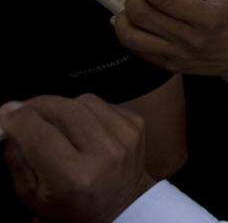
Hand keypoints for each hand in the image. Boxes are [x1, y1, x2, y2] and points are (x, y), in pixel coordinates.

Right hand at [0, 95, 154, 222]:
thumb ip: (16, 158)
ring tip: (52, 120)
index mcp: (75, 177)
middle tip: (22, 111)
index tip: (6, 112)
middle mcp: (105, 153)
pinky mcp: (136, 124)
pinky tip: (79, 125)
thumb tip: (8, 120)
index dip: (17, 118)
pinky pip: (102, 103)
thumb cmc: (73, 204)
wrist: (123, 205)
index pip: (39, 133)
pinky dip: (85, 109)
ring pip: (82, 100)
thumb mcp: (33, 195)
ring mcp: (125, 136)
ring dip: (61, 105)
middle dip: (35, 105)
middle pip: (62, 108)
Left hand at [114, 0, 227, 85]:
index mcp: (207, 17)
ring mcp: (177, 55)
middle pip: (142, 15)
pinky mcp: (169, 66)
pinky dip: (130, 33)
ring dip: (124, 17)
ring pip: (132, 37)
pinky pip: (138, 50)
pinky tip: (135, 24)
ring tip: (132, 9)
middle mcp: (189, 38)